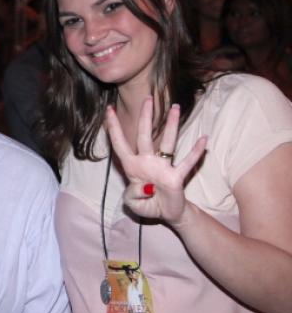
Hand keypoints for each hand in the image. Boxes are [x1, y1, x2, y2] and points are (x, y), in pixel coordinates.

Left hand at [105, 97, 206, 223]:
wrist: (165, 214)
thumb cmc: (147, 204)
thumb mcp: (132, 203)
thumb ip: (131, 195)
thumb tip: (143, 186)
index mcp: (132, 166)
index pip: (120, 144)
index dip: (113, 128)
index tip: (108, 109)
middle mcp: (147, 162)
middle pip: (144, 136)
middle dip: (145, 117)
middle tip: (148, 98)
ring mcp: (163, 168)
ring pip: (168, 143)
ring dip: (172, 126)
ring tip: (176, 108)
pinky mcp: (177, 177)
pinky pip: (187, 163)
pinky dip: (195, 153)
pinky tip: (204, 140)